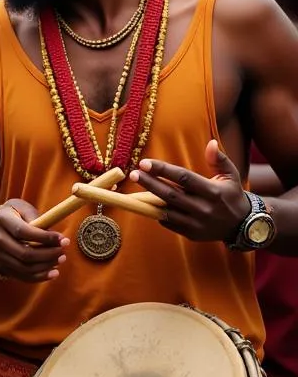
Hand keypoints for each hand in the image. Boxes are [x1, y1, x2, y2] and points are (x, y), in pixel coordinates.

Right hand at [0, 199, 68, 281]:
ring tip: (60, 259)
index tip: (63, 239)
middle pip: (24, 253)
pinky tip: (53, 272)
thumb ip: (36, 218)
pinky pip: (23, 276)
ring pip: (25, 267)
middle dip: (48, 254)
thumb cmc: (13, 216)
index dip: (45, 237)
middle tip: (63, 251)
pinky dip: (40, 276)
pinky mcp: (2, 267)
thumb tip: (54, 236)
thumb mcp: (22, 208)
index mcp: (2, 220)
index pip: (23, 232)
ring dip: (46, 266)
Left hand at [130, 140, 250, 241]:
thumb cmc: (232, 195)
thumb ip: (219, 159)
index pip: (183, 178)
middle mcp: (204, 208)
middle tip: (133, 174)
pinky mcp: (191, 234)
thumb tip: (210, 143)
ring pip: (166, 211)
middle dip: (149, 183)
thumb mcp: (231, 175)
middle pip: (170, 195)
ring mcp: (196, 223)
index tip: (145, 163)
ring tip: (134, 189)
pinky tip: (147, 203)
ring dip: (148, 200)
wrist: (242, 225)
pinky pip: (168, 223)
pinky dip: (157, 212)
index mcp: (213, 192)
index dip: (163, 170)